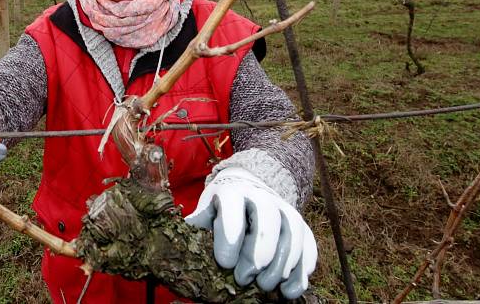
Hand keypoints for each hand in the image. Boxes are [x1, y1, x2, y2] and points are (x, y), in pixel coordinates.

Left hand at [184, 167, 316, 297]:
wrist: (246, 189)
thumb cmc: (219, 210)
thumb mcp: (204, 213)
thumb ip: (195, 230)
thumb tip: (170, 253)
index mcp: (232, 192)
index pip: (234, 208)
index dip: (230, 236)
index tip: (224, 263)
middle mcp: (262, 196)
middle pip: (268, 220)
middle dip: (258, 253)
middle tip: (244, 279)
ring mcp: (285, 209)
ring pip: (293, 233)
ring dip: (282, 265)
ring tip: (266, 288)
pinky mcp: (301, 225)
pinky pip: (309, 244)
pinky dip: (302, 270)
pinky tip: (290, 290)